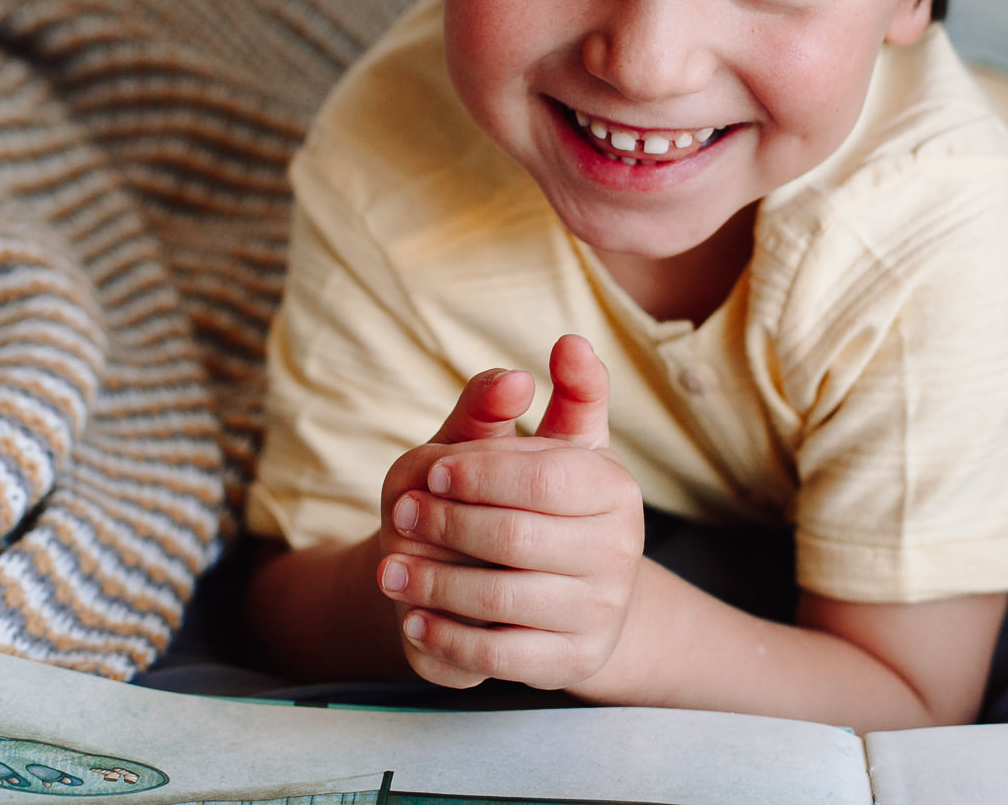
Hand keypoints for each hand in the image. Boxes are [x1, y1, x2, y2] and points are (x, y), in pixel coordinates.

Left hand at [376, 334, 644, 690]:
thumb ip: (510, 401)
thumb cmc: (520, 504)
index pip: (544, 475)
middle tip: (396, 521)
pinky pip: (501, 656)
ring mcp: (600, 610)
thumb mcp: (505, 450)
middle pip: (516, 538)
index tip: (432, 474)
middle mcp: (619, 549)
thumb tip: (566, 345)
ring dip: (432, 584)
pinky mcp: (572, 662)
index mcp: (612, 486)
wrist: (555, 597)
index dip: (480, 474)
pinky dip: (447, 637)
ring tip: (388, 573)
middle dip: (445, 527)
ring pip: (501, 600)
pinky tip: (413, 620)